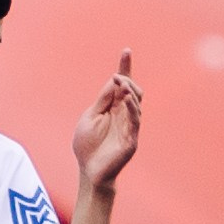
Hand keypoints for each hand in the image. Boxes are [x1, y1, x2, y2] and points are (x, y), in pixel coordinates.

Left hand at [71, 49, 141, 189]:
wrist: (89, 172)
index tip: (126, 51)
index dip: (125, 68)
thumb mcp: (90, 117)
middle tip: (117, 75)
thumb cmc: (87, 146)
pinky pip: (135, 120)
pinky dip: (132, 107)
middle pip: (133, 90)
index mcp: (113, 108)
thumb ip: (103, 100)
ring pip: (136, 103)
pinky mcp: (132, 139)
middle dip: (127, 79)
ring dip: (129, 90)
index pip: (122, 85)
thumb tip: (114, 80)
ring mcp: (130, 127)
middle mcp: (124, 115)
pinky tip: (126, 98)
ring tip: (121, 82)